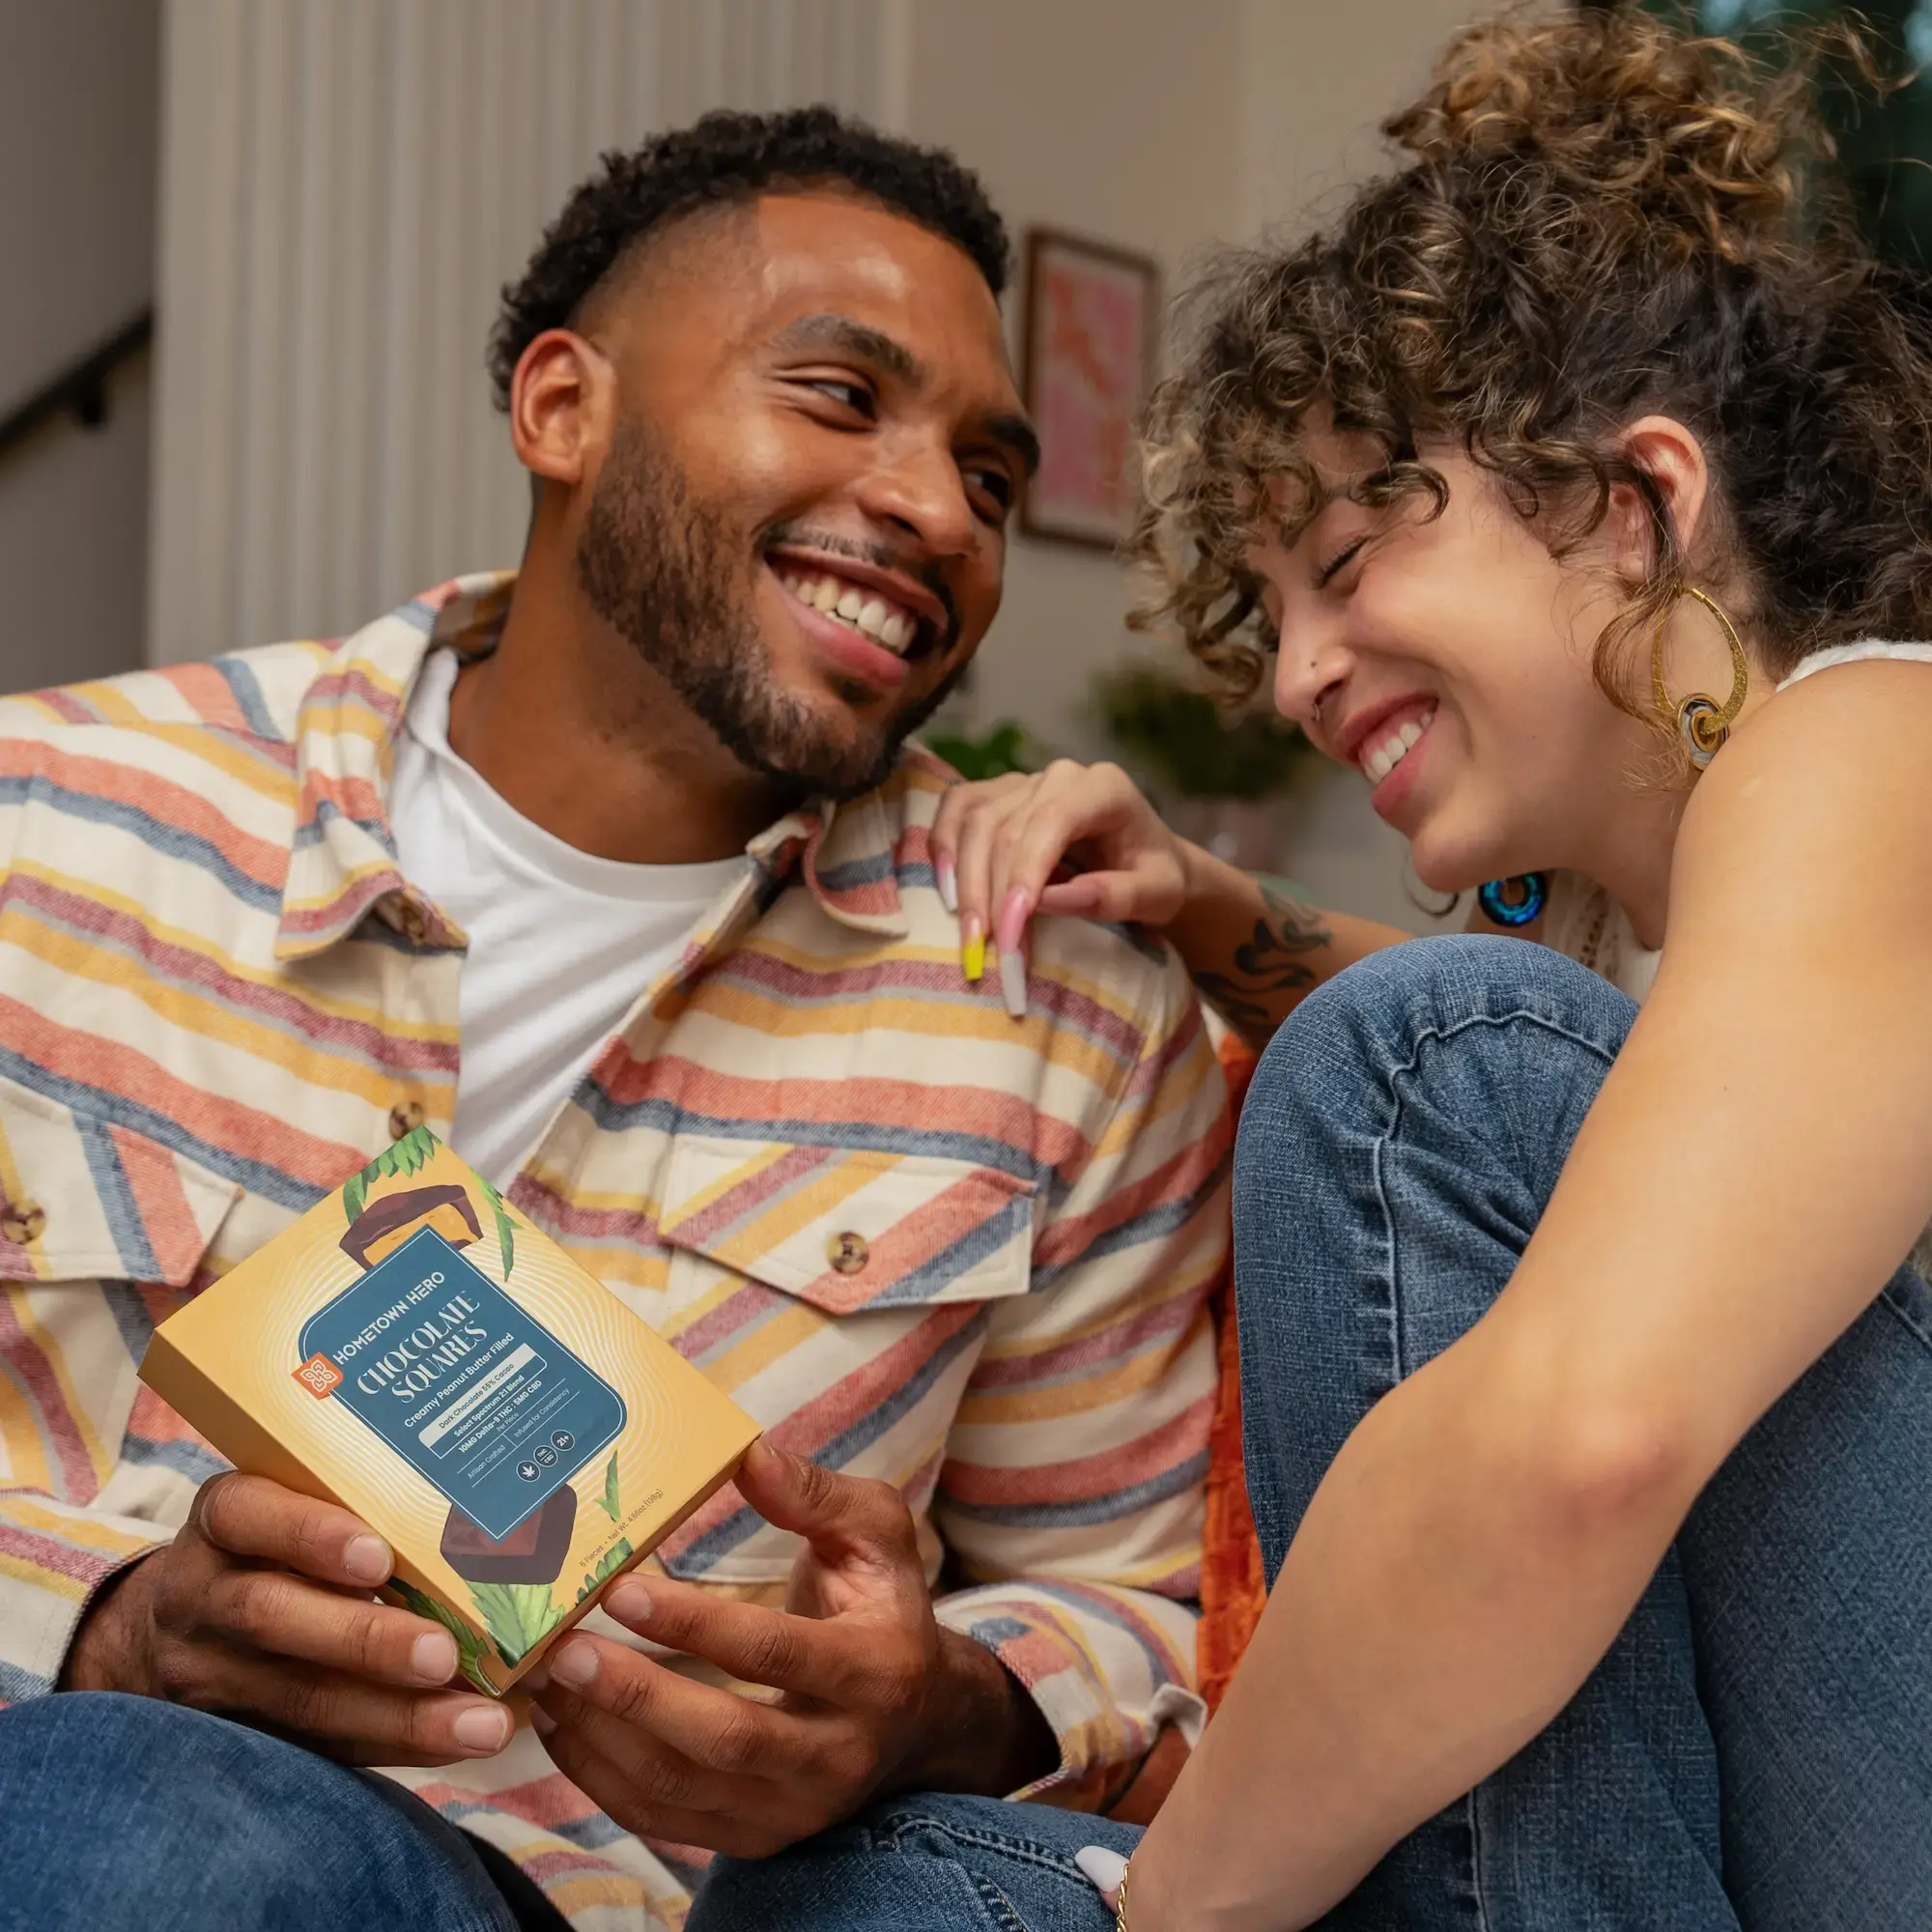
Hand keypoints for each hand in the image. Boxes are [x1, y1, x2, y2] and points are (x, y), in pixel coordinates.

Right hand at [60, 1471, 512, 1765]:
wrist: (161, 1629)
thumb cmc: (271, 1540)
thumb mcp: (288, 1501)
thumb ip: (358, 1500)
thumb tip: (486, 1508)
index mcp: (224, 1518)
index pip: (245, 1512)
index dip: (309, 1534)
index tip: (378, 1557)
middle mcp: (203, 1593)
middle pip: (271, 1616)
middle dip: (366, 1641)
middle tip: (445, 1654)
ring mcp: (210, 1671)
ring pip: (298, 1699)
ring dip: (398, 1715)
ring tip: (480, 1722)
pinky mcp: (235, 1733)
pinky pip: (315, 1747)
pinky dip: (392, 1746)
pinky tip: (455, 1744)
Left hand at [526, 1440, 1057, 1856]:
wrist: (922, 1718)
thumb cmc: (884, 1604)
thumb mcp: (876, 1534)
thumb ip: (814, 1494)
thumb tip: (747, 1454)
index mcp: (875, 1669)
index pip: (771, 1651)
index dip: (692, 1624)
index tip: (619, 1590)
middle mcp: (839, 1753)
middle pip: (724, 1738)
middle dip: (633, 1694)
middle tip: (562, 1650)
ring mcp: (795, 1808)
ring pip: (682, 1789)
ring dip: (602, 1739)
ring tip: (545, 1684)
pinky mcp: (758, 1836)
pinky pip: (665, 1821)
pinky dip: (603, 1779)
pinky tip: (564, 1727)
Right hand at [930, 761, 1195, 1015]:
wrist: (1148, 861)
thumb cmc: (1156, 877)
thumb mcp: (1158, 894)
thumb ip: (1114, 896)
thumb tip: (1049, 901)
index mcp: (1104, 787)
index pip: (1049, 825)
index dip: (1022, 879)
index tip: (1011, 935)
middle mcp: (1059, 776)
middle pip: (1004, 828)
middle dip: (990, 895)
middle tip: (988, 955)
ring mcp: (1024, 782)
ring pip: (974, 821)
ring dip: (963, 882)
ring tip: (969, 937)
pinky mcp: (999, 796)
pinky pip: (957, 810)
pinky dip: (943, 848)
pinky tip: (947, 894)